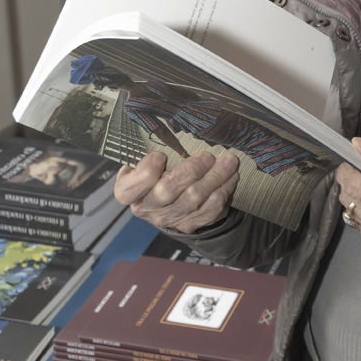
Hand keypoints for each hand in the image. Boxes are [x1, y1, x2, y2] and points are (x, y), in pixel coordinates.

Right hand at [115, 151, 238, 233]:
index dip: (145, 173)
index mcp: (131, 193)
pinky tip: (231, 177)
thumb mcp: (140, 166)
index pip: (130, 188)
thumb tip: (160, 135)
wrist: (165, 208)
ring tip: (228, 161)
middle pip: (167, 191)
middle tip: (207, 156)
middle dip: (190, 171)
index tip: (159, 156)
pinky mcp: (191, 224)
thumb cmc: (153, 178)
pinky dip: (223, 191)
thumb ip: (145, 156)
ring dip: (214, 178)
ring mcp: (171, 218)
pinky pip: (210, 210)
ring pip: (194, 199)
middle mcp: (149, 208)